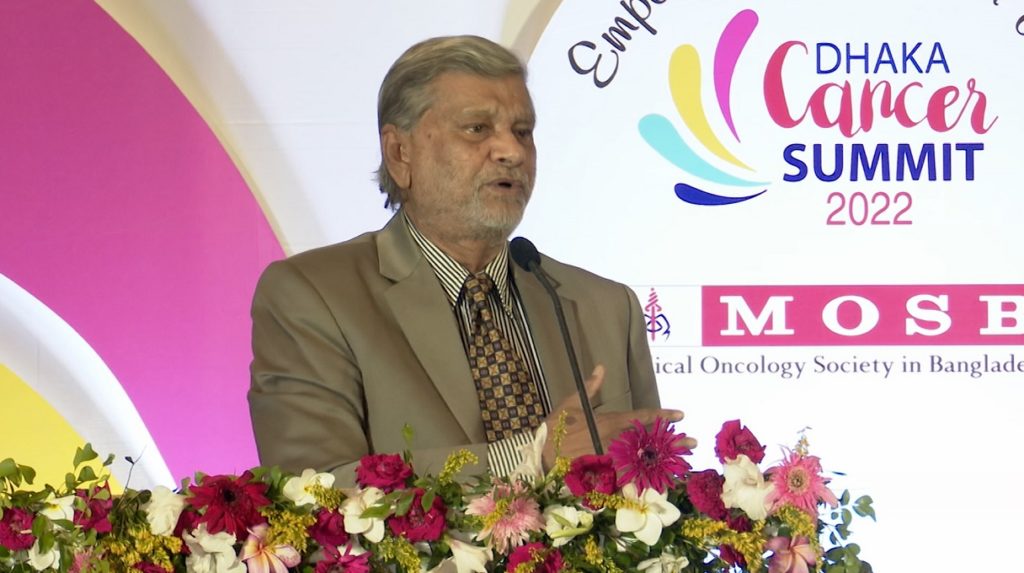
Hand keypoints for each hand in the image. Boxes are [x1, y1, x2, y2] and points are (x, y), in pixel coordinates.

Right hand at [541, 364, 696, 468]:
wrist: (542, 457)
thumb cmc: (556, 428)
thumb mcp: (571, 403)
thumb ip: (589, 387)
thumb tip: (601, 367)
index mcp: (608, 421)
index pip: (640, 416)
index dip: (661, 415)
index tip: (681, 414)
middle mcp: (614, 440)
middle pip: (649, 441)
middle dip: (672, 442)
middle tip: (694, 442)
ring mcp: (612, 458)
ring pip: (644, 458)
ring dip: (665, 459)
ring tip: (685, 461)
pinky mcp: (606, 473)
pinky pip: (631, 474)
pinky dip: (647, 476)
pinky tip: (661, 478)